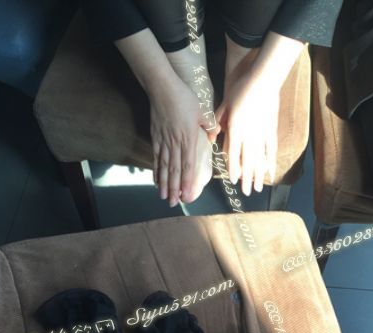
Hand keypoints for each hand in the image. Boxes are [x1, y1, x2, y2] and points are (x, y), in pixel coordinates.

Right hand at [149, 74, 211, 205]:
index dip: (188, 182)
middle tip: (173, 204)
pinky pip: (156, 157)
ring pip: (164, 167)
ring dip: (164, 184)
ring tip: (164, 197)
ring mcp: (164, 141)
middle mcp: (175, 143)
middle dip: (174, 189)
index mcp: (188, 138)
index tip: (187, 195)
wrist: (162, 88)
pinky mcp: (156, 136)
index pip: (188, 165)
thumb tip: (216, 136)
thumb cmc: (184, 98)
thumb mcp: (202, 112)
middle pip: (174, 170)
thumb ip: (210, 126)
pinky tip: (156, 180)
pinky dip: (156, 170)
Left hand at [215, 73, 278, 195]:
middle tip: (245, 192)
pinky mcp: (271, 128)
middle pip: (247, 160)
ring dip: (258, 174)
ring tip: (258, 187)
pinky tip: (270, 171)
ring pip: (259, 158)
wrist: (263, 78)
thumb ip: (219, 119)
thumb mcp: (226, 103)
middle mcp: (249, 133)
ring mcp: (262, 132)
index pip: (233, 153)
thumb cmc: (242, 88)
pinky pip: (271, 149)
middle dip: (246, 178)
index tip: (233, 180)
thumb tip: (213, 134)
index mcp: (236, 127)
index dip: (233, 168)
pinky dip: (271, 161)